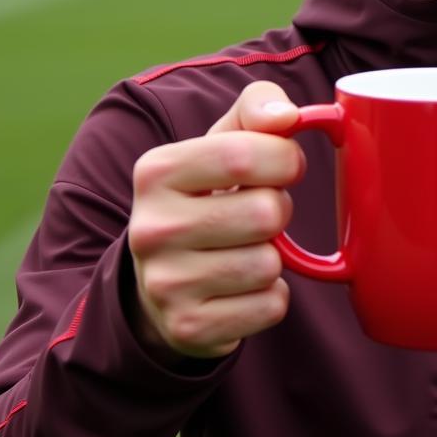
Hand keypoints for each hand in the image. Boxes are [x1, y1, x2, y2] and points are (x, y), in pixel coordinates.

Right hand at [127, 82, 303, 358]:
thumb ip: (257, 108)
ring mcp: (165, 284)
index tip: (284, 164)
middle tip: (258, 213)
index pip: (244, 154)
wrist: (161, 281)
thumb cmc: (207, 195)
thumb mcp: (222, 140)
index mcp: (156, 171)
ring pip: (268, 265)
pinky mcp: (188, 329)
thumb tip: (286, 116)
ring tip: (244, 248)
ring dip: (274, 257)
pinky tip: (241, 287)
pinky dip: (270, 297)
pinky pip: (269, 306)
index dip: (285, 158)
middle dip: (279, 210)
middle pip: (265, 213)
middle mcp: (151, 228)